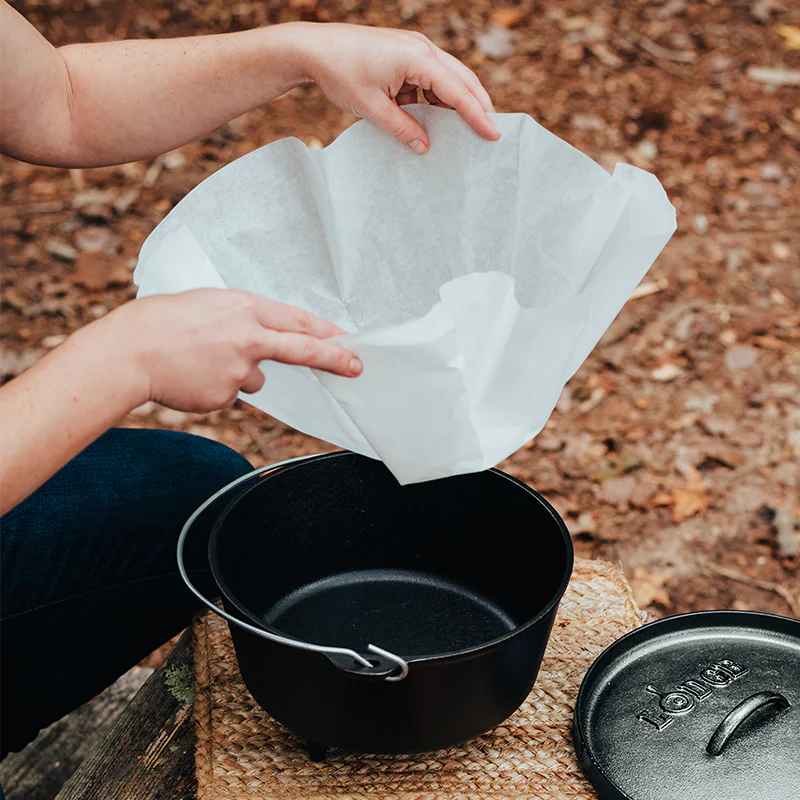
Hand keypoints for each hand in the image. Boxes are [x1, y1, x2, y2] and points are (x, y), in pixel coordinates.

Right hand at [102, 289, 360, 412]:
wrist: (130, 351)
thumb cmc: (164, 322)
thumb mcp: (210, 305)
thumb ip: (244, 321)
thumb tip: (264, 348)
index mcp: (243, 307)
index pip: (297, 320)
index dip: (326, 331)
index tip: (349, 339)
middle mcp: (247, 337)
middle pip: (301, 349)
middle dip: (333, 358)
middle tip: (356, 367)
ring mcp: (238, 370)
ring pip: (254, 377)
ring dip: (236, 372)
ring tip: (199, 359)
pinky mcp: (225, 395)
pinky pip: (230, 393)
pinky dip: (216, 387)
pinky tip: (192, 376)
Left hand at [293, 23, 498, 153]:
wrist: (315, 48)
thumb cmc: (341, 73)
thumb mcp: (372, 108)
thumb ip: (402, 128)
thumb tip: (425, 148)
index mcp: (416, 57)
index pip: (457, 90)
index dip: (477, 115)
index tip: (493, 135)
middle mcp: (421, 48)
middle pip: (462, 79)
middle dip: (478, 106)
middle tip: (491, 132)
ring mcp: (414, 48)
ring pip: (448, 79)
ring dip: (455, 104)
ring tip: (464, 131)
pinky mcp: (405, 53)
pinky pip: (430, 78)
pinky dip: (434, 99)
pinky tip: (431, 120)